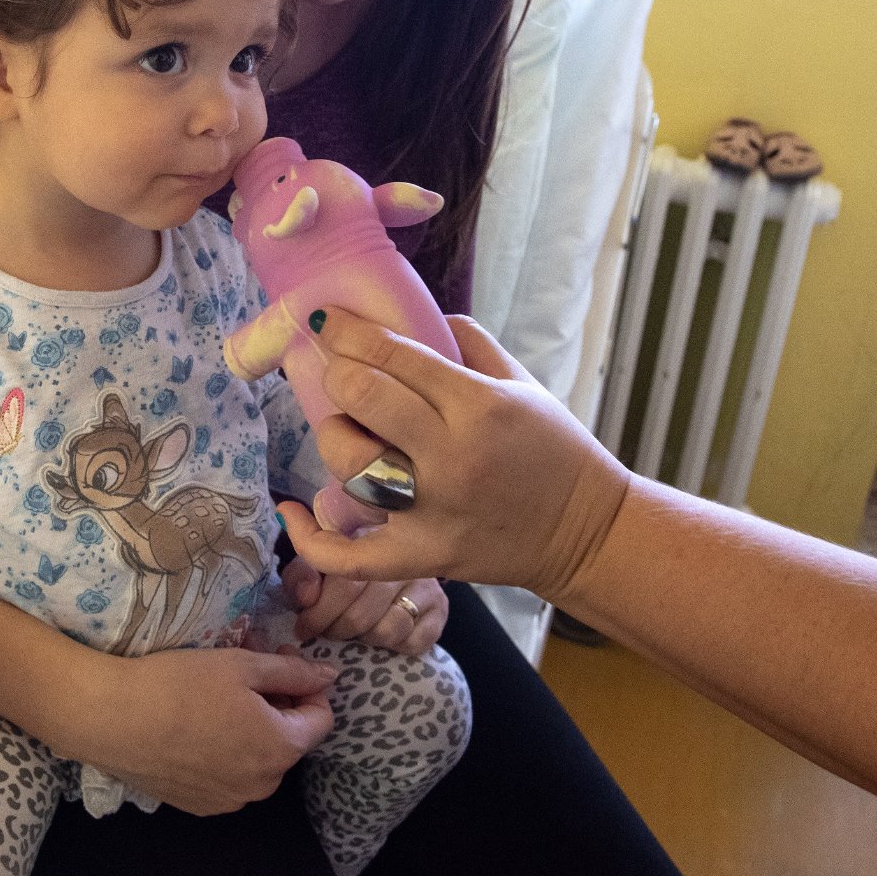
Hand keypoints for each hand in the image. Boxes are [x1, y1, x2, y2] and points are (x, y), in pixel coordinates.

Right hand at [81, 646, 336, 815]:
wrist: (112, 718)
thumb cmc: (182, 683)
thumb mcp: (243, 664)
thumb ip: (294, 671)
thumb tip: (331, 676)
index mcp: (281, 748)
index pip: (321, 717)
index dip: (306, 682)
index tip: (279, 655)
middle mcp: (263, 785)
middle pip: (289, 738)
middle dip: (278, 700)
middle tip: (248, 665)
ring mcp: (229, 799)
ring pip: (259, 757)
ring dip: (253, 724)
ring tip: (220, 692)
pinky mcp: (199, 804)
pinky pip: (230, 774)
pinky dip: (226, 748)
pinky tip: (197, 723)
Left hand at [277, 309, 629, 598]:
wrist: (586, 532)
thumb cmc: (553, 448)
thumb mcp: (520, 381)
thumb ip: (466, 341)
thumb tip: (407, 321)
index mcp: (478, 405)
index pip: (392, 355)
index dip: (345, 330)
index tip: (321, 318)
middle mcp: (450, 457)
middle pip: (361, 399)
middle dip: (336, 374)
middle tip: (335, 370)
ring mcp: (432, 512)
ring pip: (348, 465)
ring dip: (334, 436)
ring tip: (345, 427)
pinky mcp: (423, 557)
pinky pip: (351, 556)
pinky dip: (311, 539)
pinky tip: (291, 510)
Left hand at [282, 555, 445, 654]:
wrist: (398, 561)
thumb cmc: (348, 568)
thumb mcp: (318, 567)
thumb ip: (303, 576)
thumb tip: (305, 595)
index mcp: (368, 538)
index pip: (343, 583)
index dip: (319, 611)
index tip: (303, 626)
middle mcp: (404, 558)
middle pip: (362, 614)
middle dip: (335, 630)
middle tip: (324, 632)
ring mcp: (426, 584)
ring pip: (388, 631)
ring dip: (364, 638)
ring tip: (355, 630)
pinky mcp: (441, 610)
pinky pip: (413, 642)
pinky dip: (394, 645)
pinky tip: (384, 630)